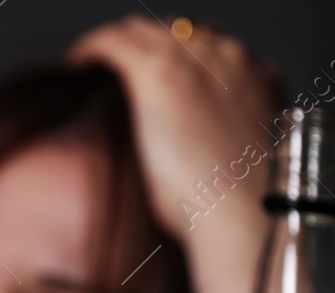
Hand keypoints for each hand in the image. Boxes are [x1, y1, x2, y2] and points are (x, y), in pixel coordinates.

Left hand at [69, 17, 284, 292]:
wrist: (243, 219)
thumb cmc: (238, 211)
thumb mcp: (236, 161)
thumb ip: (218, 137)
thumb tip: (180, 148)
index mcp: (256, 76)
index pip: (206, 48)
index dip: (173, 60)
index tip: (148, 82)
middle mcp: (229, 57)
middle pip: (174, 32)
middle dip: (143, 49)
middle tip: (113, 76)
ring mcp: (195, 60)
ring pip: (143, 30)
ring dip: (117, 47)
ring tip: (93, 71)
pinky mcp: (160, 72)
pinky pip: (114, 41)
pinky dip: (92, 49)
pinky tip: (78, 67)